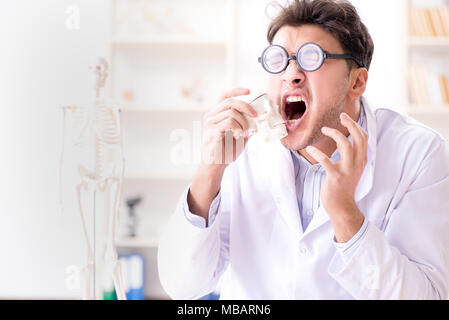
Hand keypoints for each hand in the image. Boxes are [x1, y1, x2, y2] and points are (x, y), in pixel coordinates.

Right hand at [200, 88, 257, 170]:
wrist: (216, 166)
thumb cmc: (226, 151)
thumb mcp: (239, 135)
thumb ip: (246, 125)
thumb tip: (258, 117)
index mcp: (215, 114)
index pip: (224, 96)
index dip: (236, 91)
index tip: (249, 91)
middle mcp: (210, 116)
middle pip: (230, 102)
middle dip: (246, 107)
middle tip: (255, 116)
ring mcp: (210, 123)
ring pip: (231, 112)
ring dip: (243, 123)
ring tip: (244, 133)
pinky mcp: (212, 131)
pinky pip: (229, 122)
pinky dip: (238, 129)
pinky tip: (238, 136)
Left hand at [306, 112, 367, 242]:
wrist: (341, 206)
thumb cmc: (343, 185)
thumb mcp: (349, 168)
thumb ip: (348, 154)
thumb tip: (343, 139)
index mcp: (362, 160)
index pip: (364, 138)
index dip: (356, 125)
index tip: (345, 117)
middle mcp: (358, 164)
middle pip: (359, 138)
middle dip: (351, 124)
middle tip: (340, 116)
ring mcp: (348, 170)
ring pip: (346, 146)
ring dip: (334, 134)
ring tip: (323, 129)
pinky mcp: (335, 177)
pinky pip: (326, 161)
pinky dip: (317, 152)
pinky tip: (309, 148)